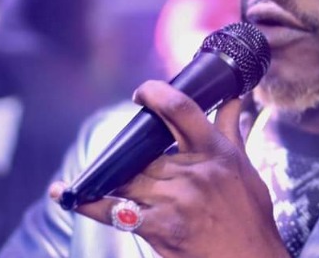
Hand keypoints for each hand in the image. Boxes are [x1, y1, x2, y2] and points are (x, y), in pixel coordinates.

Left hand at [50, 80, 289, 257]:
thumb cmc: (250, 218)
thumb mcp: (246, 168)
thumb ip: (232, 131)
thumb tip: (233, 100)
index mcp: (214, 152)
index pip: (180, 110)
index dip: (156, 94)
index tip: (143, 92)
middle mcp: (191, 172)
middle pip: (145, 149)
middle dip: (132, 150)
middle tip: (128, 151)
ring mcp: (173, 200)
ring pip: (127, 177)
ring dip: (113, 176)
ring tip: (103, 173)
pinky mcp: (158, 227)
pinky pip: (114, 212)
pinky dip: (89, 203)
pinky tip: (68, 194)